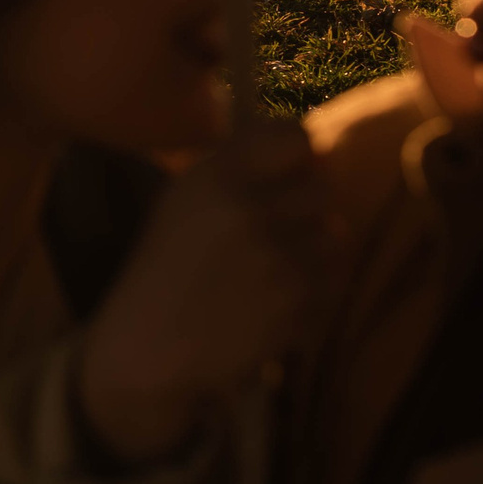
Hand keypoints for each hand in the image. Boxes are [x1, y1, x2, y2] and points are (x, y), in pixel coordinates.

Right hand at [75, 119, 332, 466]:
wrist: (148, 347)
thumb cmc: (168, 268)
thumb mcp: (186, 199)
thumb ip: (244, 167)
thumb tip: (322, 150)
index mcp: (215, 175)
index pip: (297, 136)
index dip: (302, 157)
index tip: (289, 177)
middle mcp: (247, 207)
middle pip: (323, 189)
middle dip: (305, 213)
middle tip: (269, 241)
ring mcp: (276, 256)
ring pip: (334, 238)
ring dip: (311, 256)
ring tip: (266, 277)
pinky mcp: (296, 301)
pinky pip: (331, 283)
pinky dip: (310, 296)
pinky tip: (267, 307)